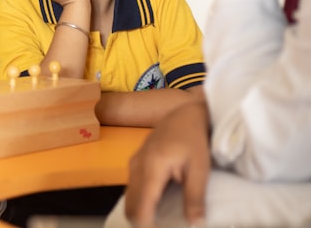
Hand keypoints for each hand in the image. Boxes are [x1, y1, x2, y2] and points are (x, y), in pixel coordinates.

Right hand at [124, 100, 210, 226]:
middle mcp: (136, 167)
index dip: (147, 226)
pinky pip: (132, 190)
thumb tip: (194, 224)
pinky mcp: (135, 164)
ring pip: (129, 199)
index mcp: (151, 169)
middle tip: (160, 227)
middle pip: (129, 206)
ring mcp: (133, 164)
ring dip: (141, 213)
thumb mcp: (200, 169)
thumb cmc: (194, 140)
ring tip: (160, 221)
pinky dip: (141, 203)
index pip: (140, 207)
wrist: (183, 114)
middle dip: (142, 223)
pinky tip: (158, 206)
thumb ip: (195, 198)